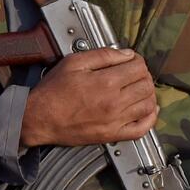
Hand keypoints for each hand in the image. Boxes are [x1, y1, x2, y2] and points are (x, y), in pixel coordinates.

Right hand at [20, 47, 157, 146]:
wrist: (39, 118)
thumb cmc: (52, 91)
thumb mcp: (72, 63)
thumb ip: (102, 55)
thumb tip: (126, 54)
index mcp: (106, 82)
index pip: (138, 67)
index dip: (136, 60)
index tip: (130, 61)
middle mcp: (115, 102)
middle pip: (146, 85)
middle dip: (142, 76)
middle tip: (132, 74)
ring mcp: (116, 120)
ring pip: (148, 104)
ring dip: (147, 94)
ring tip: (137, 89)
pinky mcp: (113, 135)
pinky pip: (142, 129)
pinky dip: (150, 118)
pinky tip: (148, 110)